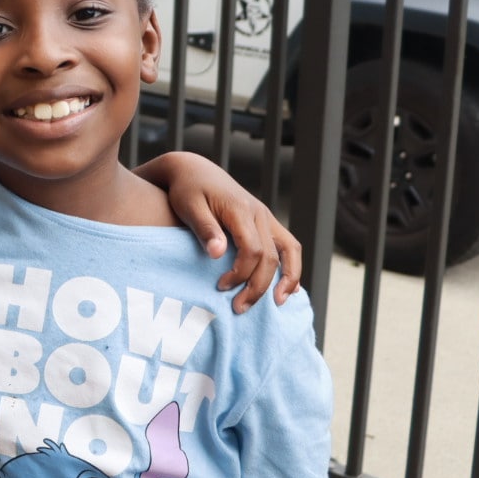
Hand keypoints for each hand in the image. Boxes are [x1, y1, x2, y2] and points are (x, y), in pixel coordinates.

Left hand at [153, 152, 301, 310]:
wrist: (194, 170)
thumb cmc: (187, 190)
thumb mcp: (189, 206)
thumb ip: (205, 229)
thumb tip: (218, 254)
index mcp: (240, 210)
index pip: (252, 250)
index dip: (240, 273)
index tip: (221, 288)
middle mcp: (259, 213)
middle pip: (271, 257)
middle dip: (258, 286)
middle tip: (238, 308)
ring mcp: (265, 216)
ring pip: (290, 250)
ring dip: (288, 278)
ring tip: (278, 303)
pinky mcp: (265, 221)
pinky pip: (288, 245)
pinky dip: (291, 266)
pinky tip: (286, 287)